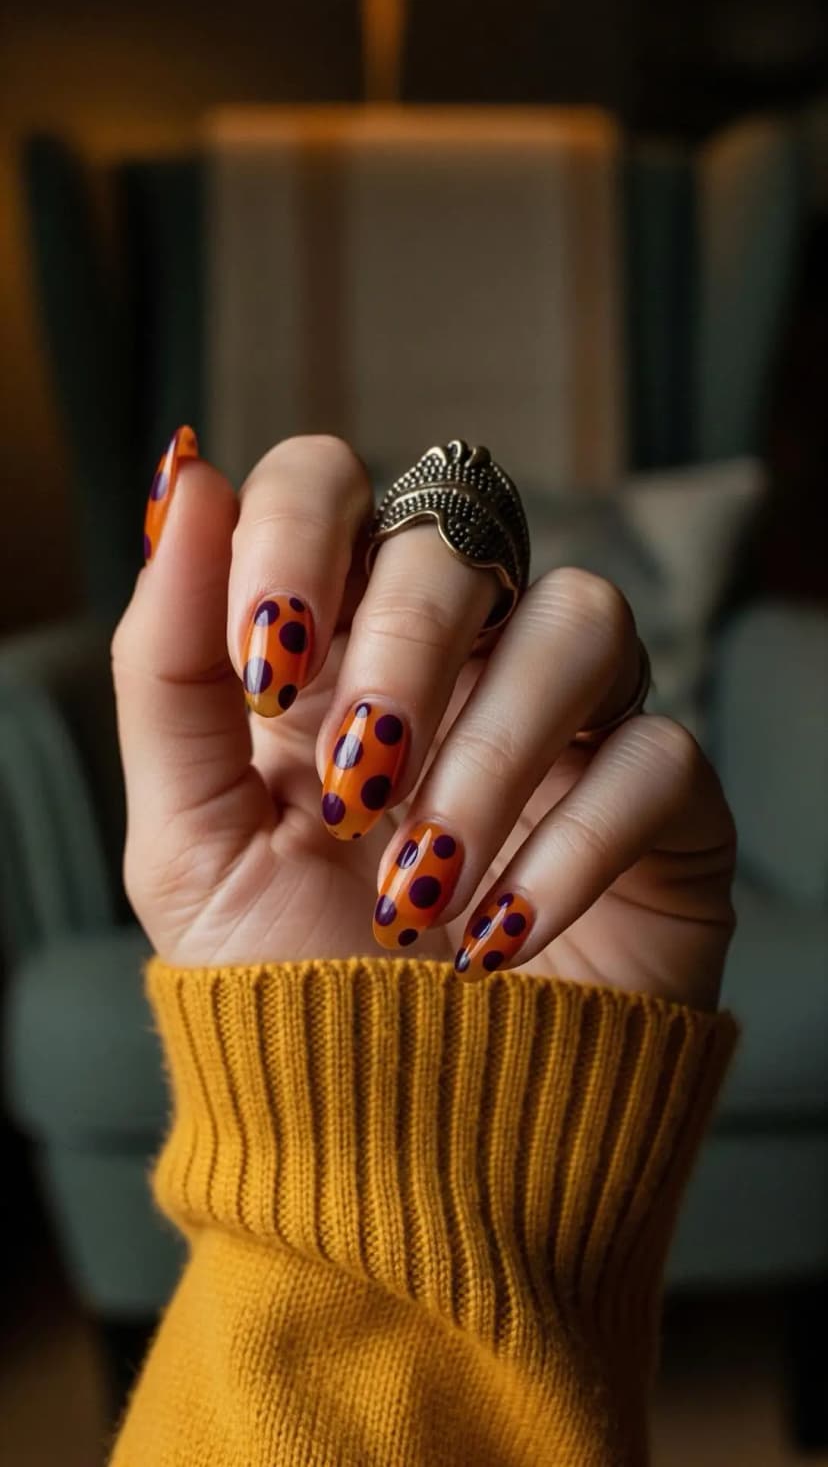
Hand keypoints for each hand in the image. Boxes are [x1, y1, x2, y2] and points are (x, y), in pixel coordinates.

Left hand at [113, 434, 735, 1008]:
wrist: (400, 1143)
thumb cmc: (288, 988)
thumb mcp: (189, 841)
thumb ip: (167, 666)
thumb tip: (183, 474)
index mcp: (331, 651)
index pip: (330, 484)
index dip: (300, 531)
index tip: (273, 659)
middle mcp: (457, 660)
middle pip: (459, 537)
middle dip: (401, 657)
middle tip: (357, 794)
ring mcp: (568, 721)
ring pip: (584, 616)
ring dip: (492, 756)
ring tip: (424, 891)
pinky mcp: (663, 800)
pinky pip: (658, 752)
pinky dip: (575, 846)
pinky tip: (505, 940)